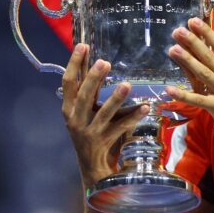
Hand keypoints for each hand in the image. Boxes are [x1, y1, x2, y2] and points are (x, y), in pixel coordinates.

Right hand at [61, 44, 148, 187]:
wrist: (92, 167)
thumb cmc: (90, 131)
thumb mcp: (84, 111)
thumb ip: (89, 90)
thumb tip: (97, 61)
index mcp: (68, 109)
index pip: (68, 83)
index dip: (73, 64)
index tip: (82, 46)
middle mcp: (76, 120)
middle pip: (84, 96)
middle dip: (94, 78)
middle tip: (105, 62)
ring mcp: (90, 132)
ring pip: (104, 113)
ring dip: (115, 98)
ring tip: (127, 85)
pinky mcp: (104, 142)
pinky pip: (121, 127)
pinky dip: (133, 116)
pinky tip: (145, 107)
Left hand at [166, 18, 213, 142]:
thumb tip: (212, 57)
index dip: (207, 33)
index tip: (194, 22)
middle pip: (210, 56)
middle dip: (193, 42)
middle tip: (178, 30)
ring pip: (203, 73)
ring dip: (187, 60)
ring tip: (173, 49)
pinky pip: (198, 99)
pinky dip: (183, 94)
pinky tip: (169, 89)